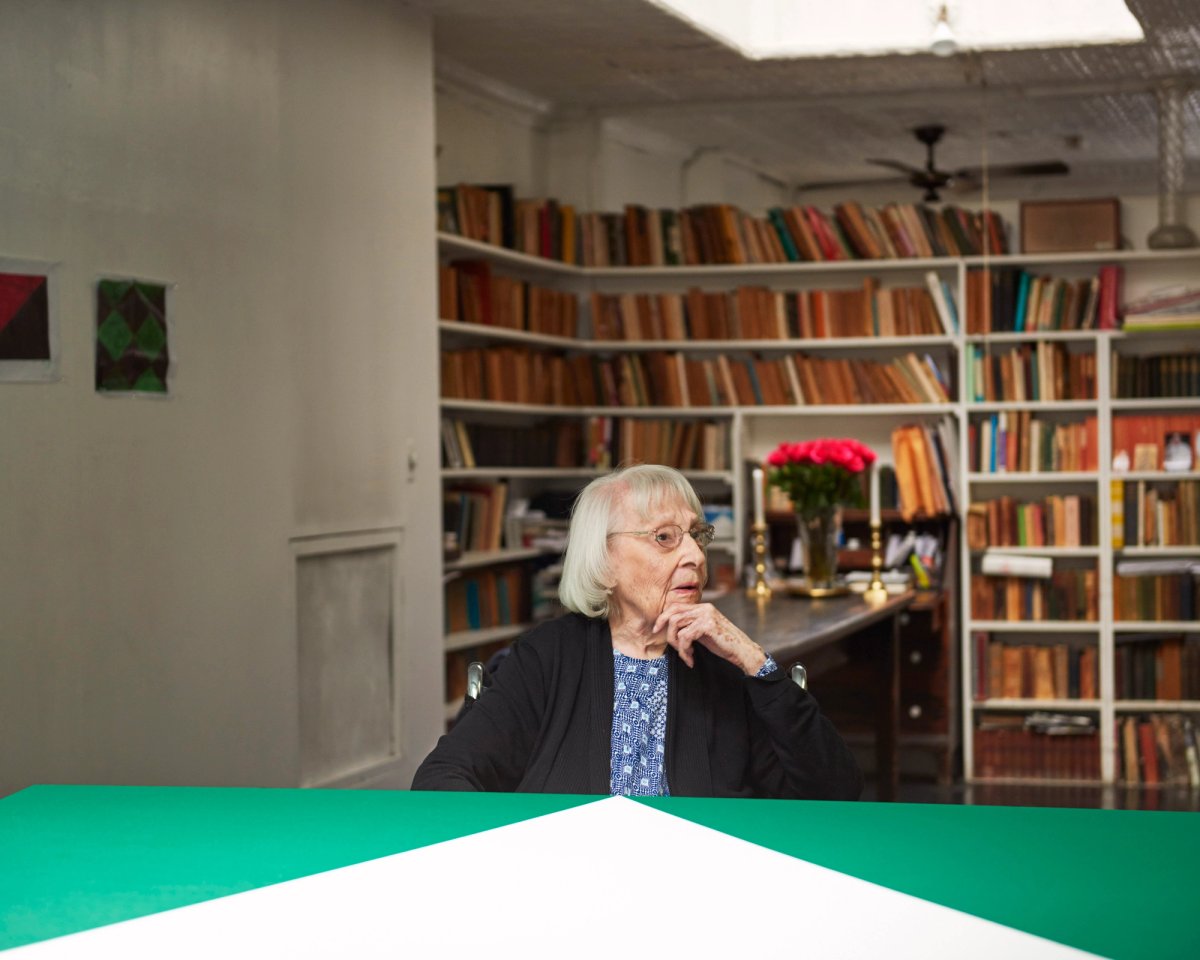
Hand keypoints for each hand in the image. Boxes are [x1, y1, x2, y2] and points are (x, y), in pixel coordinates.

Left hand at [652, 602, 767, 675]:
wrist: (743, 652)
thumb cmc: (724, 644)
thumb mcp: (704, 632)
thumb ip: (690, 627)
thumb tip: (670, 629)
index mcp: (703, 607)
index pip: (676, 606)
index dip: (663, 617)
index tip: (657, 629)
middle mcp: (704, 608)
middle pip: (673, 614)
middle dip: (667, 632)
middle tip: (670, 647)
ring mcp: (706, 615)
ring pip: (676, 625)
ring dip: (677, 645)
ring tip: (686, 655)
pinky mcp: (707, 625)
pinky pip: (684, 637)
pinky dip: (684, 651)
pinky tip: (691, 659)